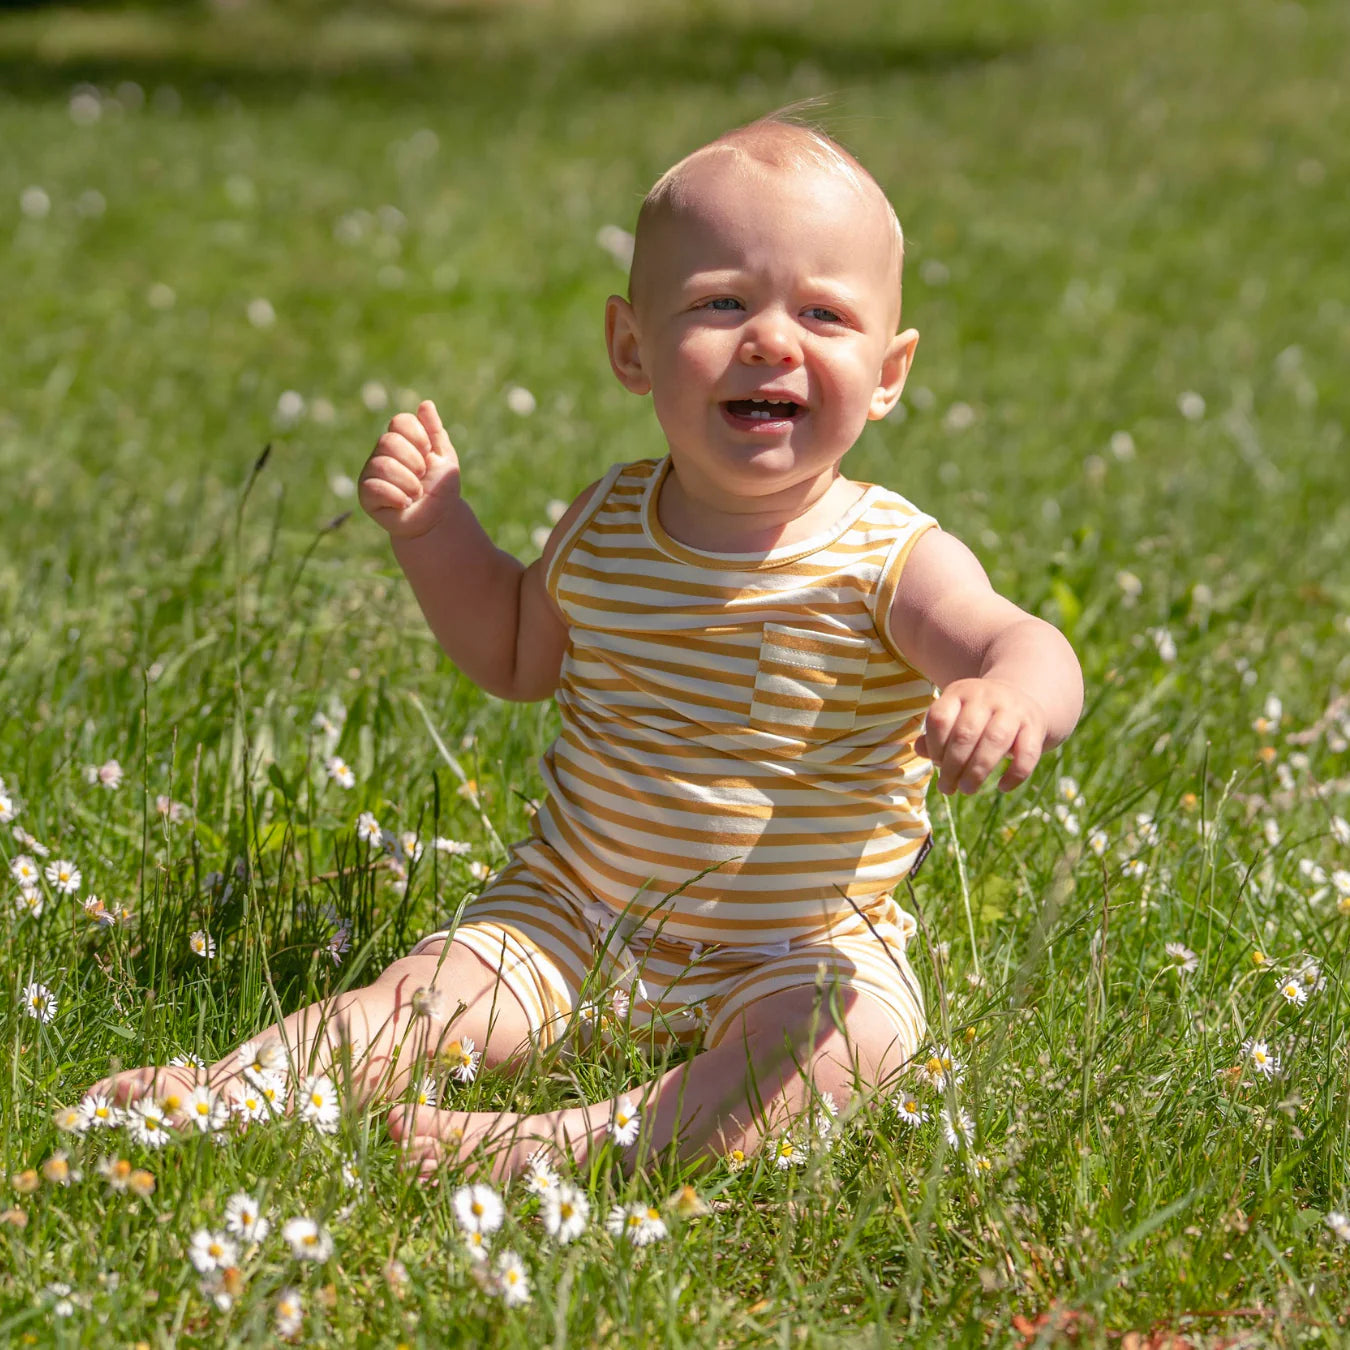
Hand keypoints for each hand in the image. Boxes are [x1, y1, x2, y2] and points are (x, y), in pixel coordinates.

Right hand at [357, 400, 461, 538]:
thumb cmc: (440, 488)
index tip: (429, 452)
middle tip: (422, 476)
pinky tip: (405, 504)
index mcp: (400, 440)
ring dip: (409, 482)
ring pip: (383, 465)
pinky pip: (375, 488)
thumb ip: (435, 431)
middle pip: (389, 441)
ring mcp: (371, 473)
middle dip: (414, 461)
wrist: (437, 520)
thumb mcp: (445, 458)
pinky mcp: (366, 495)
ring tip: (416, 494)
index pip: (399, 421)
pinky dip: (397, 497)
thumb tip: (426, 404)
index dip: (418, 436)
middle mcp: (381, 453)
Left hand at [915, 677, 1048, 794]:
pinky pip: (1027, 753)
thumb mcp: (954, 717)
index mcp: (959, 692)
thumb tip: (918, 750)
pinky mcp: (1035, 725)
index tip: (937, 764)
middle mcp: (986, 696)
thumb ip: (935, 735)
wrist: (1021, 697)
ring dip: (978, 771)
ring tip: (967, 789)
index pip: (940, 719)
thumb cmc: (977, 716)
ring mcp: (1013, 709)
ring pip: (995, 741)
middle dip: (953, 766)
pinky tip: (1002, 787)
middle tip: (948, 788)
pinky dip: (1015, 774)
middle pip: (965, 733)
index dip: (935, 747)